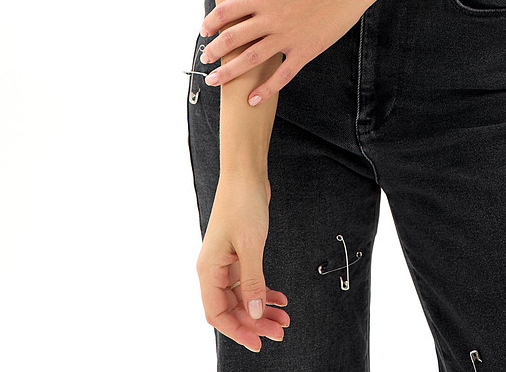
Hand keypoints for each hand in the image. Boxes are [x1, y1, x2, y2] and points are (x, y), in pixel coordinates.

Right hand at [196, 174, 289, 352]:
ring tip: (284, 319)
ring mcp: (226, 262)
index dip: (237, 330)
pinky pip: (249, 282)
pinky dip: (264, 291)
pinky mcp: (239, 254)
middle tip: (279, 332)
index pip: (217, 313)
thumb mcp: (251, 245)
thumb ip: (253, 281)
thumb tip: (254, 313)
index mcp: (209, 270)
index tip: (258, 342)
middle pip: (232, 308)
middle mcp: (214, 269)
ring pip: (243, 297)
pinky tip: (280, 299)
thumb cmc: (243, 204)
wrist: (246, 174)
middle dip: (255, 322)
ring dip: (262, 309)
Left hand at [199, 0, 376, 102]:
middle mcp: (271, 18)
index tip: (204, 31)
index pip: (226, 12)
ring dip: (229, 72)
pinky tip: (252, 99)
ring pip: (251, 59)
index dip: (210, 22)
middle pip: (233, 39)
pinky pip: (282, 74)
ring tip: (214, 80)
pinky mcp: (306, 50)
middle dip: (214, 51)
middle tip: (205, 59)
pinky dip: (266, 89)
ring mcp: (289, 36)